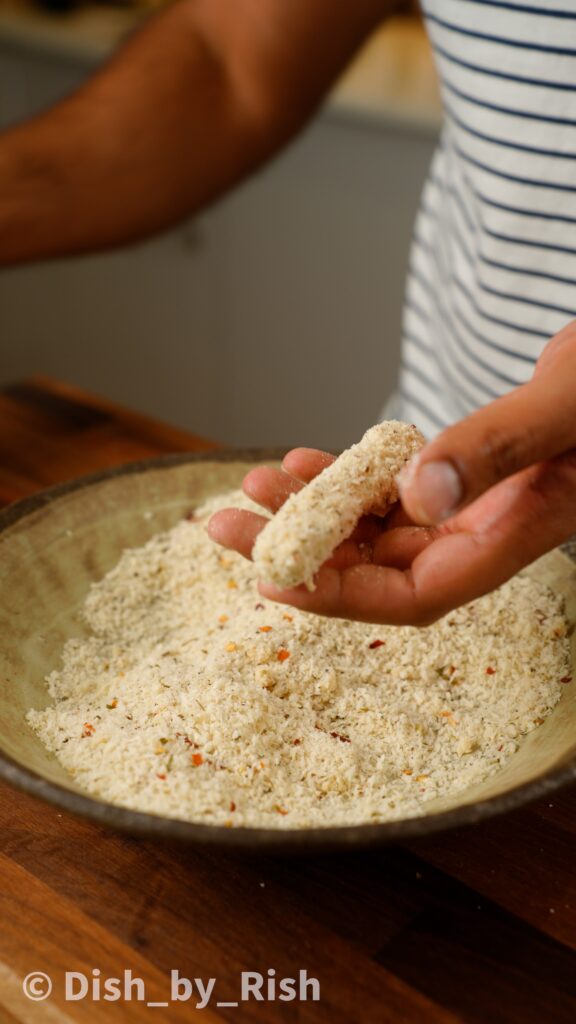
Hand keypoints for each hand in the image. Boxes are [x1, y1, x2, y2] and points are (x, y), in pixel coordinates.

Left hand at [209, 321, 575, 624]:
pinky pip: (389, 491)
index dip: (339, 595)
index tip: (271, 577)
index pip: (413, 593)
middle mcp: (485, 531)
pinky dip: (343, 480)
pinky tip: (301, 462)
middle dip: (299, 550)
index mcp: (515, 534)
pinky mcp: (460, 473)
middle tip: (225, 526)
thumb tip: (420, 495)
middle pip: (377, 567)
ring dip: (311, 512)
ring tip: (253, 485)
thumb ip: (498, 448)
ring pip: (374, 529)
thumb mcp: (564, 405)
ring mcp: (471, 505)